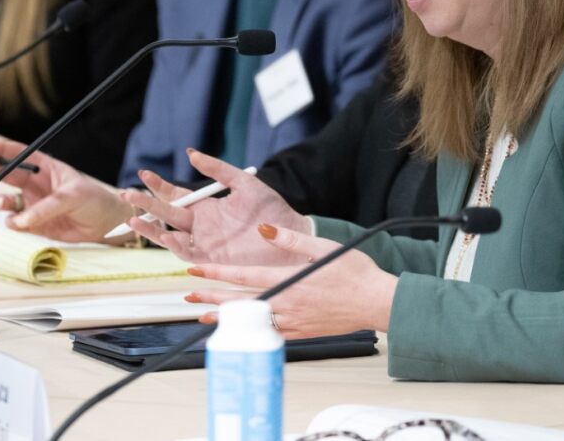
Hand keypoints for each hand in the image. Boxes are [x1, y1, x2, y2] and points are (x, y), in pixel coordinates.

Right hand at [0, 140, 132, 242]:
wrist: (106, 224)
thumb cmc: (95, 200)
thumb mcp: (74, 196)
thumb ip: (47, 206)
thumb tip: (22, 219)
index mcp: (45, 167)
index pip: (18, 154)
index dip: (0, 150)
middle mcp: (34, 184)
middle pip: (4, 176)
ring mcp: (32, 203)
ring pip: (6, 201)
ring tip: (1, 204)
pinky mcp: (33, 224)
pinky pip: (15, 222)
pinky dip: (12, 222)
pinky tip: (17, 223)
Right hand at [124, 148, 309, 265]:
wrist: (289, 238)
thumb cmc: (272, 211)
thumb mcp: (244, 183)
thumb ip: (218, 169)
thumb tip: (191, 153)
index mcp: (208, 206)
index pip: (176, 194)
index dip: (159, 186)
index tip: (144, 173)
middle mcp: (201, 225)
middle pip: (166, 214)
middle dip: (146, 204)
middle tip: (128, 194)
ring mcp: (204, 243)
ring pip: (169, 235)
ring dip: (151, 227)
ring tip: (133, 217)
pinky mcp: (210, 259)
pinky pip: (185, 253)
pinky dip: (172, 244)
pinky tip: (163, 234)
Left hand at [186, 223, 398, 337]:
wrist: (375, 302)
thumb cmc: (354, 273)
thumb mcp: (323, 247)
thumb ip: (291, 240)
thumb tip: (263, 230)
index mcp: (288, 280)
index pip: (243, 276)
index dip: (216, 273)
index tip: (195, 270)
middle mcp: (286, 304)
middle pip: (239, 302)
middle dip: (211, 298)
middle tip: (188, 297)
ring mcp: (292, 322)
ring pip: (250, 321)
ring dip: (225, 318)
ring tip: (203, 317)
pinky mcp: (301, 332)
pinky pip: (268, 333)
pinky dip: (249, 330)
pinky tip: (240, 328)